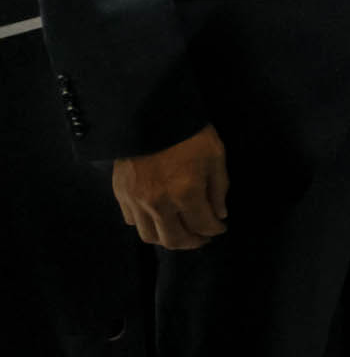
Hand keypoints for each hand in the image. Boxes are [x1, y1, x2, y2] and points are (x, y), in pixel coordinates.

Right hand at [113, 124, 228, 249]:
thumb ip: (219, 188)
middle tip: (202, 238)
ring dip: (167, 239)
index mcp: (186, 193)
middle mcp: (159, 203)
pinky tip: (158, 217)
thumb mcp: (215, 155)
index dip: (215, 230)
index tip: (221, 228)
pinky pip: (132, 220)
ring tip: (180, 231)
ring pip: (150, 236)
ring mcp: (136, 201)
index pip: (203, 226)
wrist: (151, 114)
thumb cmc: (189, 132)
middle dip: (192, 242)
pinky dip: (147, 224)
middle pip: (174, 240)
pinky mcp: (120, 194)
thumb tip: (219, 215)